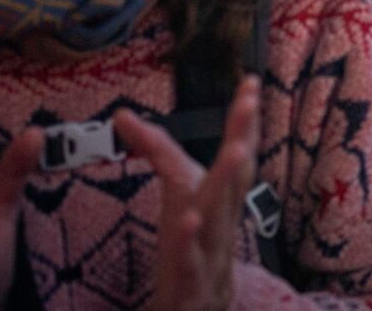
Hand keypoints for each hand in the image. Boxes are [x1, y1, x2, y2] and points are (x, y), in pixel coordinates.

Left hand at [115, 77, 261, 310]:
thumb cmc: (189, 252)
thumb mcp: (176, 199)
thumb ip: (156, 154)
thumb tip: (121, 114)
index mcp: (220, 204)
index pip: (236, 156)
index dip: (245, 121)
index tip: (251, 83)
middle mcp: (223, 226)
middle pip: (235, 180)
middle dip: (244, 140)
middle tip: (250, 104)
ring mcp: (212, 257)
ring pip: (221, 219)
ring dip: (228, 184)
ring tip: (234, 151)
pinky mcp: (192, 288)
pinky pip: (192, 265)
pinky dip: (191, 243)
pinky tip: (187, 221)